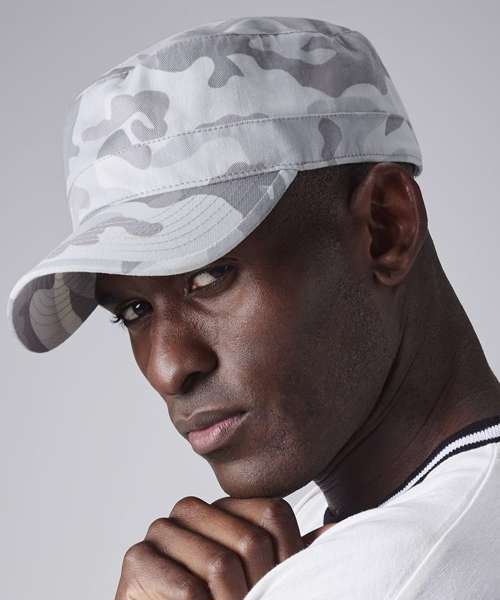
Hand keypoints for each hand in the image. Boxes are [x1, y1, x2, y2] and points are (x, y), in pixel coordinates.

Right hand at [114, 495, 333, 599]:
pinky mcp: (137, 559)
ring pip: (220, 565)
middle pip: (251, 539)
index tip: (278, 586)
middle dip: (258, 588)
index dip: (287, 559)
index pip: (274, 513)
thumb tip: (337, 531)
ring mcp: (162, 530)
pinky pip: (188, 588)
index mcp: (223, 507)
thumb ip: (292, 554)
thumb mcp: (265, 579)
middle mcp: (192, 509)